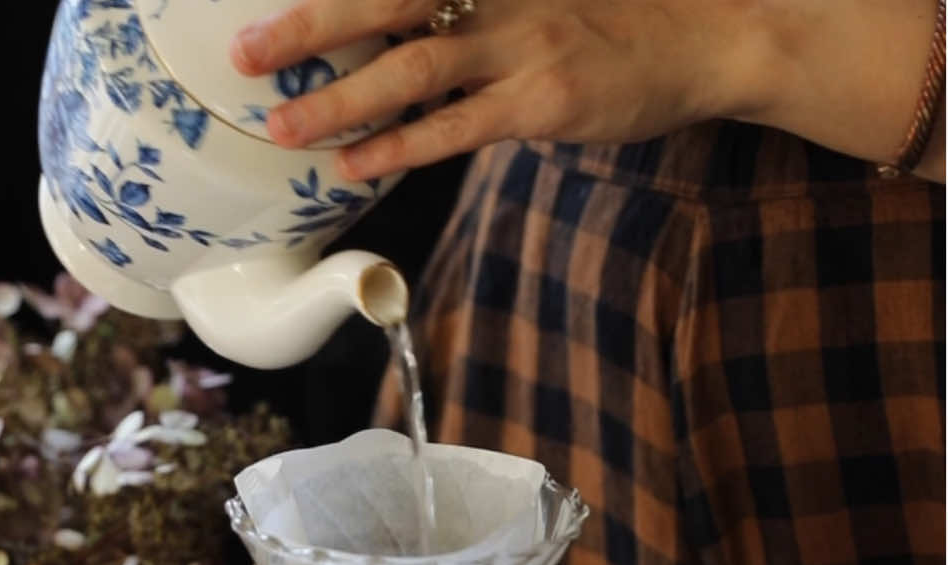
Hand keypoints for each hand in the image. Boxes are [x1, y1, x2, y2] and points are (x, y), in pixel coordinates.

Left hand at [230, 0, 765, 180]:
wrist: (705, 35)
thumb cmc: (612, 13)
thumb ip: (467, 0)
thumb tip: (399, 30)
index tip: (263, 5)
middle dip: (309, 26)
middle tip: (244, 56)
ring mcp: (522, 41)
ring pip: (411, 68)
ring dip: (340, 99)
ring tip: (283, 129)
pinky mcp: (544, 100)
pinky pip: (457, 126)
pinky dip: (401, 144)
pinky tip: (355, 163)